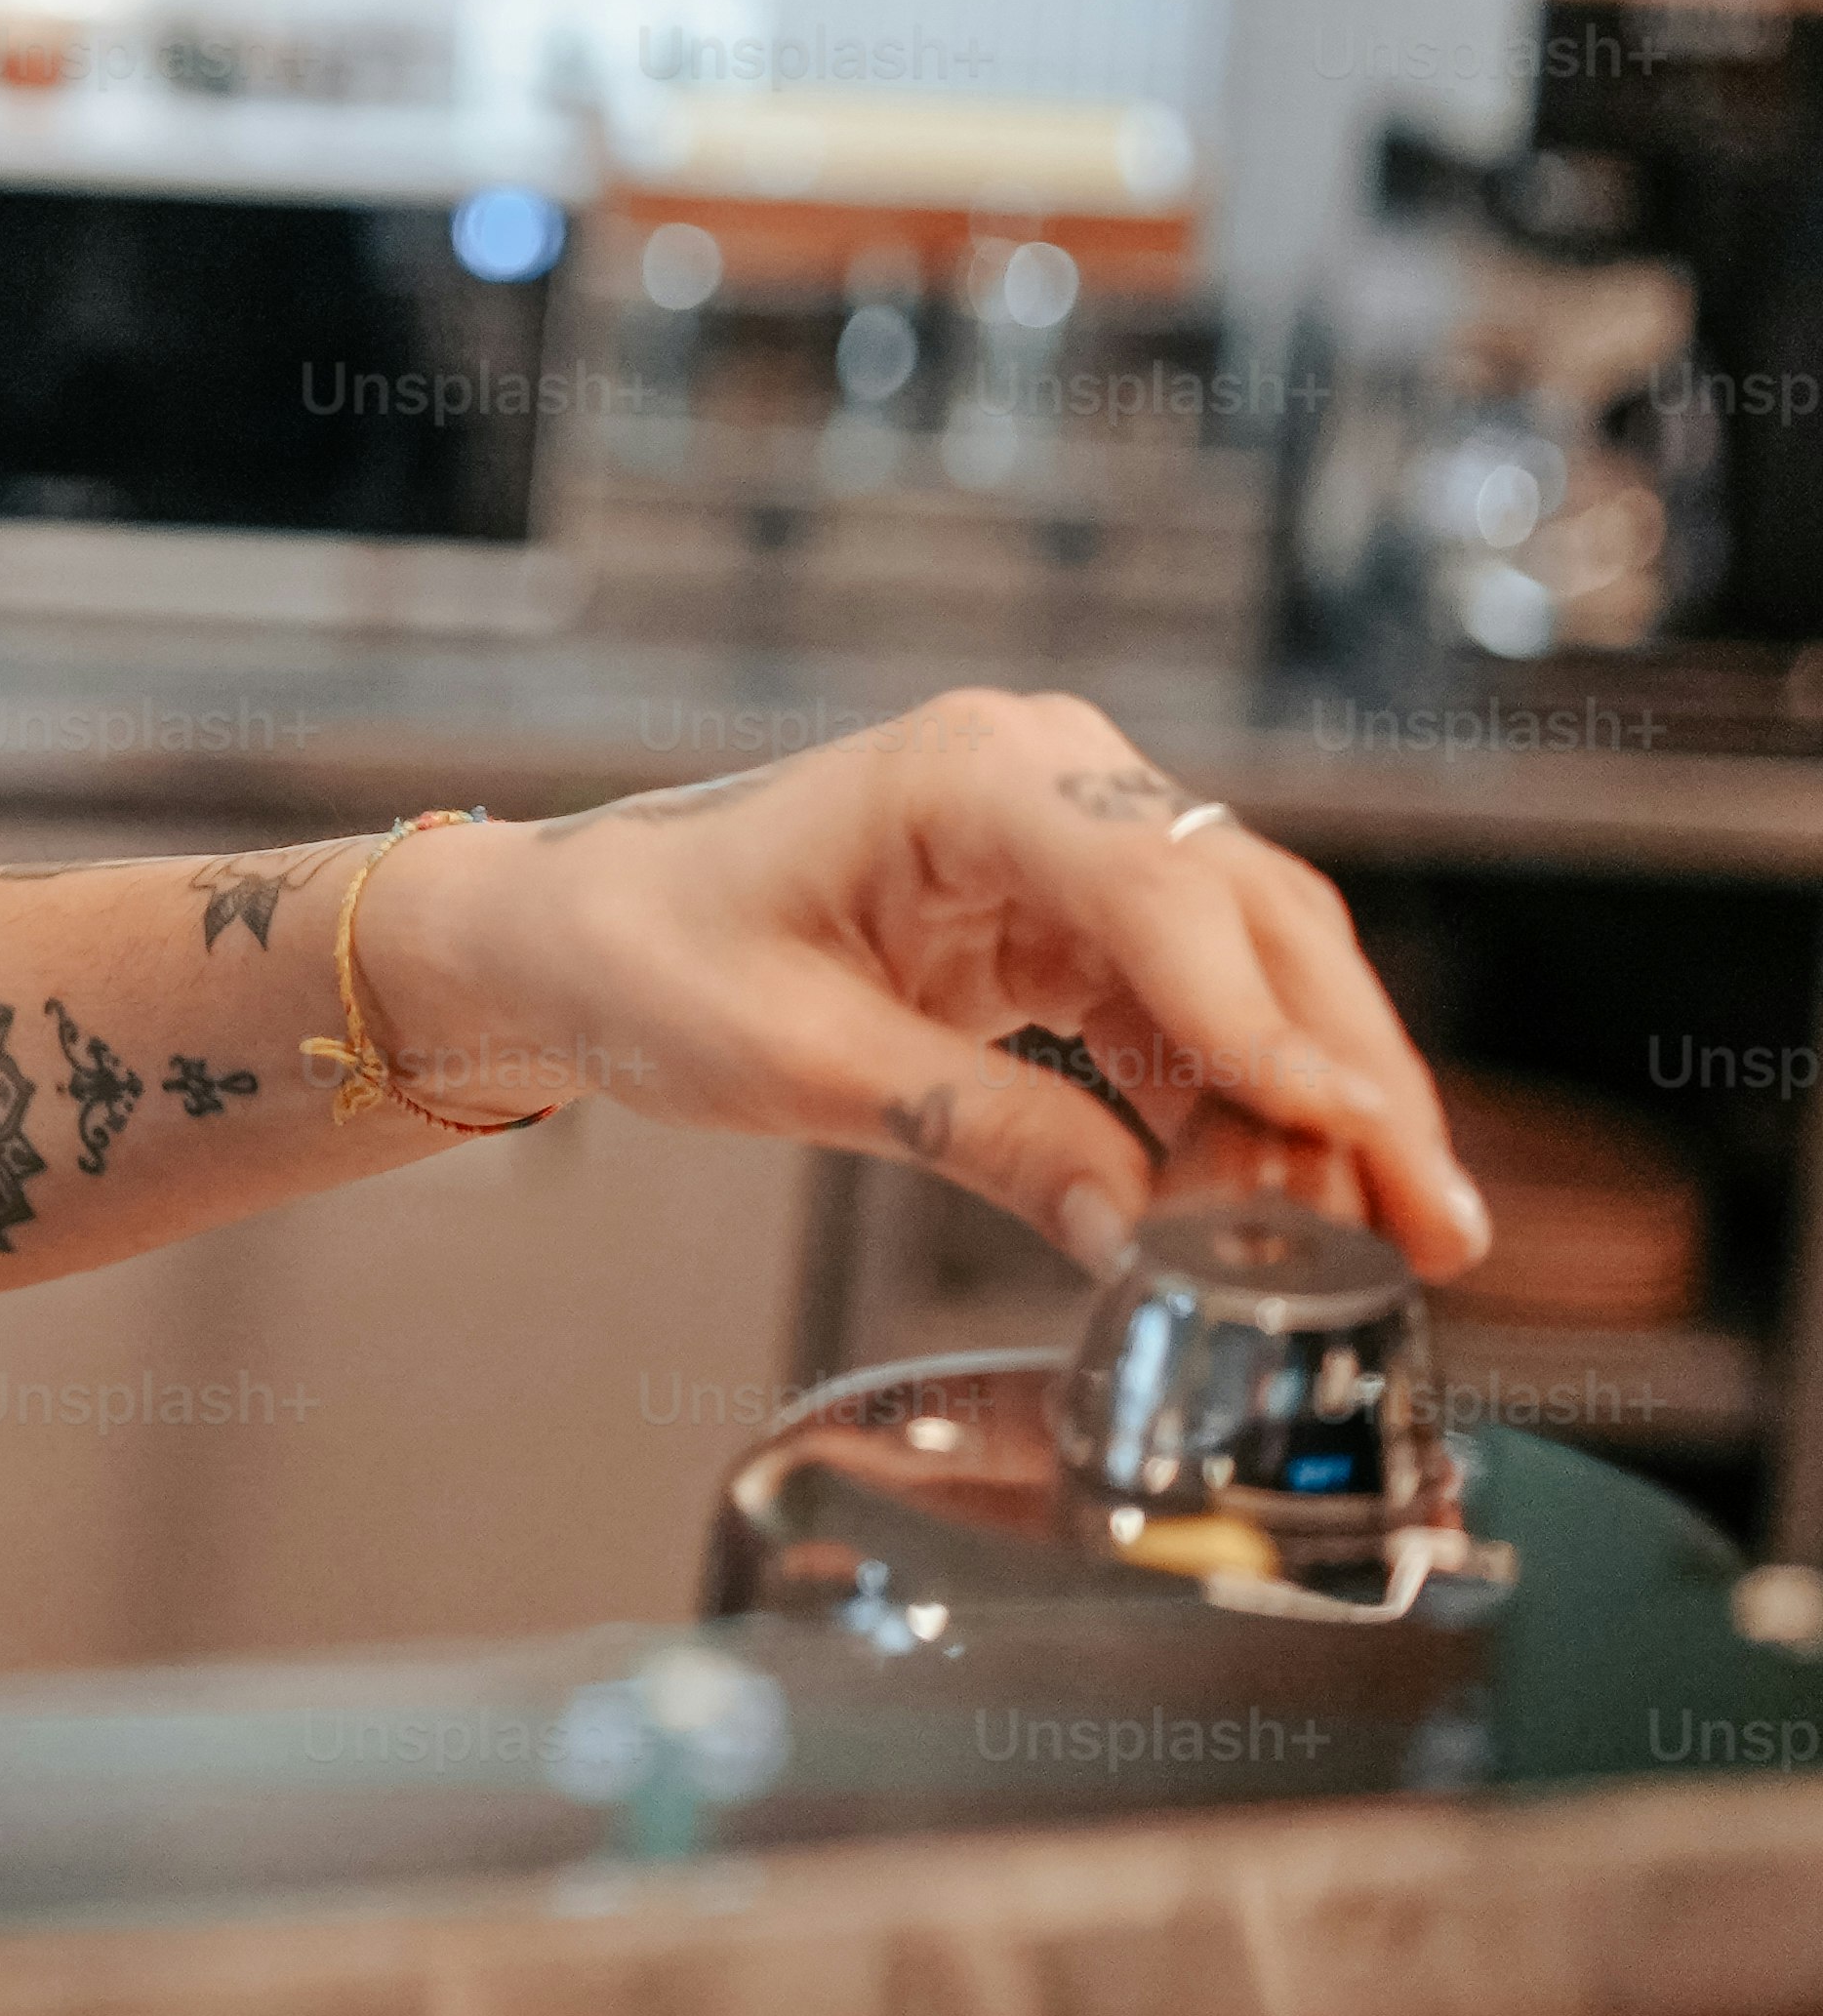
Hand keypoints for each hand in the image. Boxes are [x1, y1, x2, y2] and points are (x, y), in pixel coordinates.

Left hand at [365, 690, 1487, 1281]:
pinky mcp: (1077, 912)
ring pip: (1256, 969)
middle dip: (1350, 1076)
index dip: (1262, 1017)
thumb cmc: (650, 961)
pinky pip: (1199, 1008)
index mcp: (966, 773)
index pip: (1156, 889)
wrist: (583, 936)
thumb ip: (972, 1130)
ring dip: (1325, 1105)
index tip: (1344, 1125)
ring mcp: (1074, 836)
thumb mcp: (791, 1061)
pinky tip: (1286, 1208)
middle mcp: (1047, 776)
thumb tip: (1134, 1235)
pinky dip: (1248, 1108)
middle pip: (1252, 922)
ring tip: (1394, 1242)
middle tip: (1432, 1223)